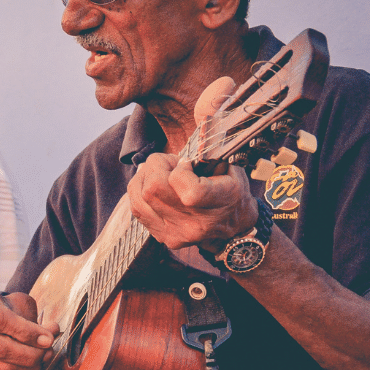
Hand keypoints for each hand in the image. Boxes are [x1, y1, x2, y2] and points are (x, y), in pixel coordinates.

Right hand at [0, 286, 58, 369]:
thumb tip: (52, 332)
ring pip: (0, 366)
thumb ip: (34, 316)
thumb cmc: (6, 311)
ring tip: (42, 360)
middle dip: (30, 354)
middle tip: (48, 353)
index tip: (48, 339)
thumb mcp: (18, 303)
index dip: (27, 332)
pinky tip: (30, 369)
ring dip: (27, 368)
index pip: (0, 319)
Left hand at [127, 154, 256, 250]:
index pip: (189, 191)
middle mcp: (196, 223)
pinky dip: (139, 190)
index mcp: (220, 204)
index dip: (180, 170)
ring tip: (161, 173)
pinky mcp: (162, 236)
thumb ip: (209, 153)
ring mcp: (176, 233)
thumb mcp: (232, 168)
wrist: (233, 231)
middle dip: (156, 166)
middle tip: (170, 164)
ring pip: (139, 196)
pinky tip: (152, 184)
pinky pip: (136, 207)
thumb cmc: (232, 192)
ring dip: (145, 177)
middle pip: (154, 189)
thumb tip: (191, 133)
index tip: (187, 164)